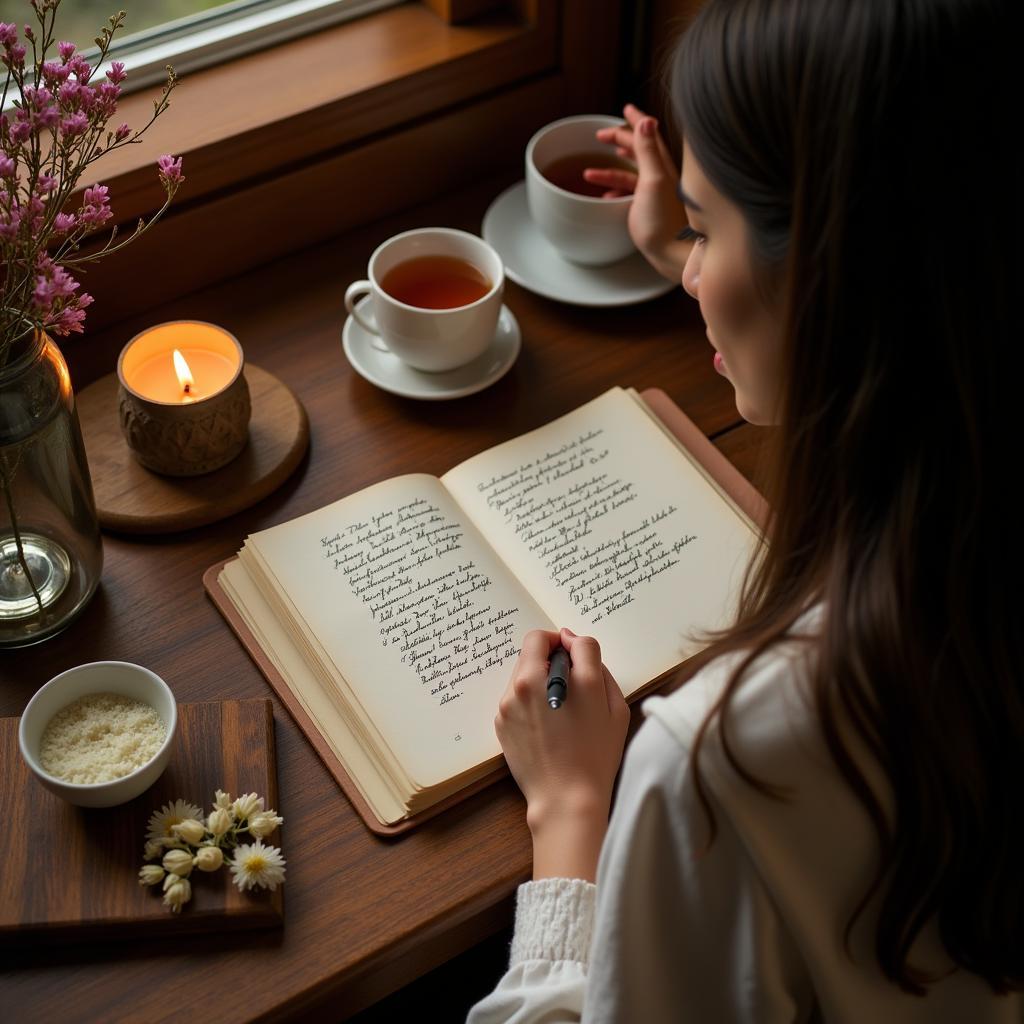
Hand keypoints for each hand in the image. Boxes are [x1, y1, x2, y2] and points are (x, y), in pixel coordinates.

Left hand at [495, 627, 629, 880]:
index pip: (575, 640)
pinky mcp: (501, 715)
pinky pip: (513, 691)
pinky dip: (525, 696)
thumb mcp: (616, 709)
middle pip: (536, 641)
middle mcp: (540, 681)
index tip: (576, 657)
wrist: (566, 797)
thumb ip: (598, 668)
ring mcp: (514, 698)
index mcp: (579, 679)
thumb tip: (574, 644)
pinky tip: (541, 722)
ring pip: (521, 665)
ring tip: (552, 704)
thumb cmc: (597, 756)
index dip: (576, 644)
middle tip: (563, 674)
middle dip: (550, 650)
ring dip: (535, 672)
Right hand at [585, 103, 692, 282]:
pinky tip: (606, 197)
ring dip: (610, 170)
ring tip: (591, 172)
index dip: (636, 120)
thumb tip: (646, 120)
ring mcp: (656, 192)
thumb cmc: (664, 220)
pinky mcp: (650, 209)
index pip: (648, 134)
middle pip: (638, 151)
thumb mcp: (653, 180)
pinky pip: (630, 193)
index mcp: (662, 164)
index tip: (625, 109)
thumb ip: (648, 151)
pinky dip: (615, 191)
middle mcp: (661, 175)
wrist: (674, 253)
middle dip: (619, 141)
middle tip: (601, 136)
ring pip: (630, 173)